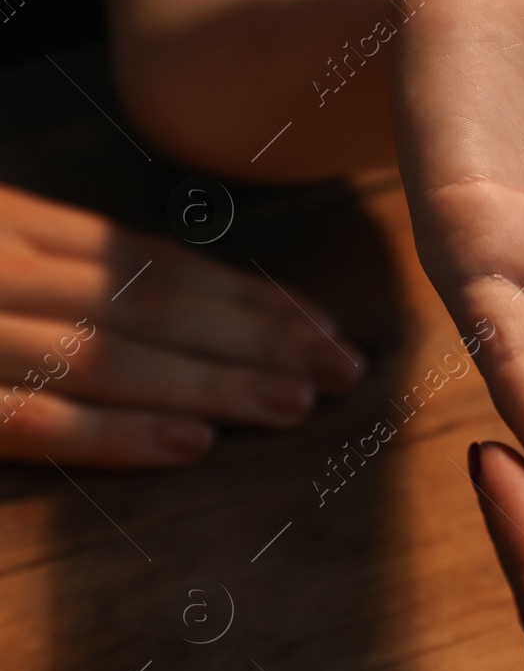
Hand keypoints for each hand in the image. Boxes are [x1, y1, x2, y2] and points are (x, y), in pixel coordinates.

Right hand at [0, 185, 363, 466]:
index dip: (245, 297)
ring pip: (110, 358)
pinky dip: (115, 433)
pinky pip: (34, 420)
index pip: (152, 264)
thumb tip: (171, 306)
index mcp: (14, 226)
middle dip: (258, 338)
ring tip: (296, 403)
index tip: (324, 325)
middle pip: (151, 306)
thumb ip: (55, 265)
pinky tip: (192, 444)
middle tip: (344, 366)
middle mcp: (3, 269)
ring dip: (213, 382)